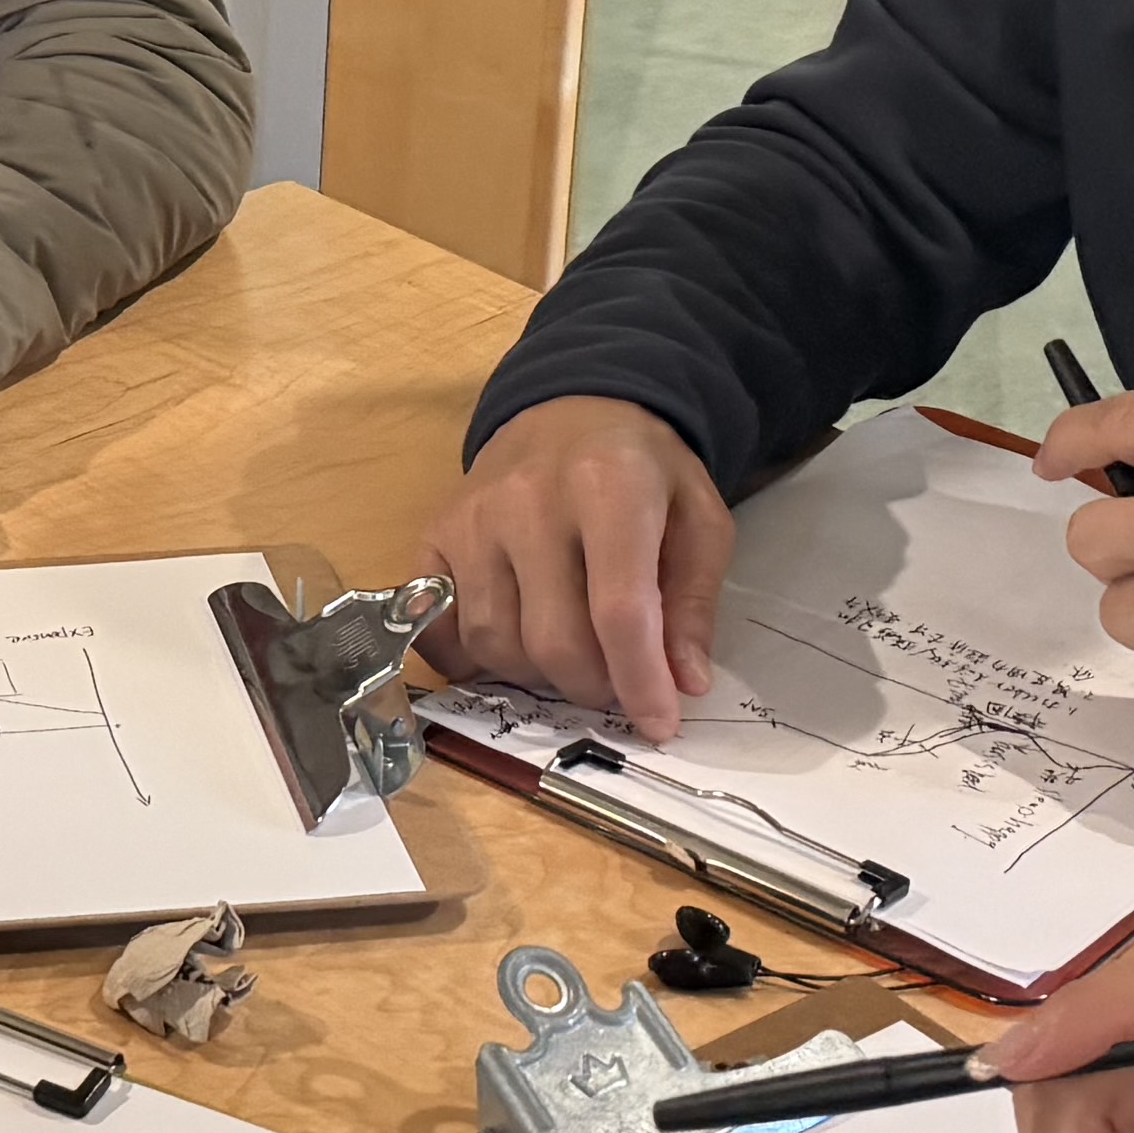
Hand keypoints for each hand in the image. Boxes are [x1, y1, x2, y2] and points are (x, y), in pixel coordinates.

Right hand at [420, 396, 732, 742]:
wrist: (568, 409)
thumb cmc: (642, 471)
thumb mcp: (698, 518)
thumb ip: (693, 601)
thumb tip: (683, 682)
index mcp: (610, 485)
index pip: (620, 611)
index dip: (640, 681)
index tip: (659, 724)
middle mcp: (530, 499)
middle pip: (554, 640)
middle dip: (593, 685)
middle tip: (616, 682)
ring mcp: (472, 518)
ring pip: (495, 645)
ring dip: (538, 675)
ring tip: (570, 653)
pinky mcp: (434, 536)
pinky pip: (443, 631)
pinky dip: (474, 661)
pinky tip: (513, 644)